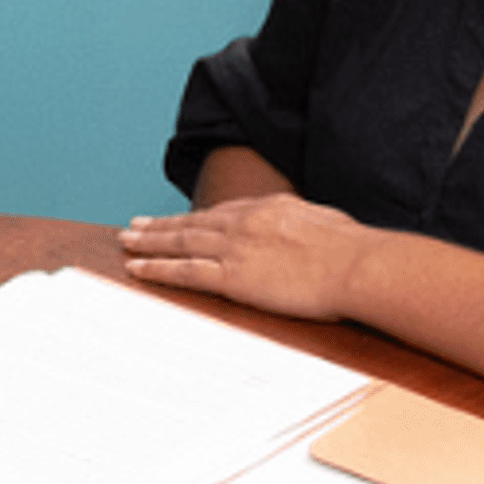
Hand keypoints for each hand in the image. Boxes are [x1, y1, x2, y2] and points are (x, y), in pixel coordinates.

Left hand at [118, 193, 374, 321]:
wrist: (357, 265)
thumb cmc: (354, 252)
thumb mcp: (327, 226)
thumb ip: (307, 227)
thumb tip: (311, 232)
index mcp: (270, 208)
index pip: (224, 213)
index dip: (197, 218)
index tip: (179, 220)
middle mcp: (246, 221)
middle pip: (193, 222)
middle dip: (161, 225)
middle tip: (135, 226)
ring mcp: (236, 247)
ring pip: (180, 242)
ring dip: (149, 242)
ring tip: (126, 242)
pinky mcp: (232, 275)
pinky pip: (184, 272)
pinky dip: (157, 269)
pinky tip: (138, 268)